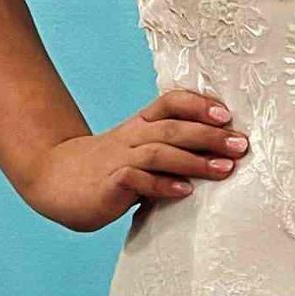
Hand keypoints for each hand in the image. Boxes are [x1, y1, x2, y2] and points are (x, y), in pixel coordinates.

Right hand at [22, 87, 249, 230]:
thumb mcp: (140, 154)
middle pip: (173, 127)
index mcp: (141, 125)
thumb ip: (171, 152)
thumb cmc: (108, 170)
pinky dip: (163, 185)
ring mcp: (119, 159)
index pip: (170, 103)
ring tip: (224, 170)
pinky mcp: (109, 184)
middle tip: (241, 145)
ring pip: (159, 151)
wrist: (53, 179)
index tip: (228, 115)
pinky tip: (185, 192)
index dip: (198, 105)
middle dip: (210, 135)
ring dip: (194, 160)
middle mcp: (132, 137)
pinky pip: (137, 180)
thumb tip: (219, 156)